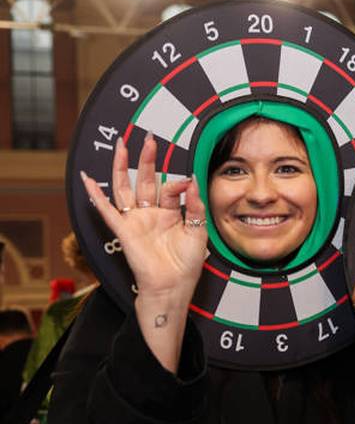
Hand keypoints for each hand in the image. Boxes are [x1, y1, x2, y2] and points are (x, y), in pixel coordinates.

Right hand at [79, 132, 208, 372]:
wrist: (173, 286)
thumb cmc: (187, 263)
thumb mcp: (198, 230)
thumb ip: (195, 205)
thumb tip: (192, 179)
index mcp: (171, 213)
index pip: (171, 188)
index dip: (179, 182)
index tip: (188, 179)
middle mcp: (151, 213)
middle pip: (146, 180)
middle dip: (146, 158)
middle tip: (147, 137)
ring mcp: (136, 220)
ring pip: (126, 188)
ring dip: (122, 167)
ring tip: (121, 145)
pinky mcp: (124, 230)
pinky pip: (106, 210)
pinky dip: (95, 194)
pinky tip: (86, 178)